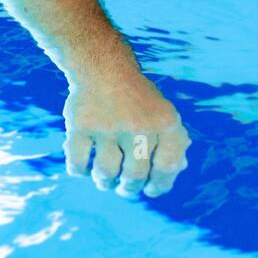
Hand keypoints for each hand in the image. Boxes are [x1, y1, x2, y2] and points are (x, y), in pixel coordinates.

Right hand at [62, 70, 190, 197]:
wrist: (104, 68)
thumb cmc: (139, 99)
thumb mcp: (164, 113)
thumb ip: (175, 140)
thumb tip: (179, 169)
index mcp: (165, 122)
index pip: (167, 167)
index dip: (160, 184)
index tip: (150, 188)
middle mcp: (139, 124)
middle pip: (135, 175)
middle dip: (129, 188)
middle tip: (125, 187)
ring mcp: (108, 125)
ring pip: (106, 173)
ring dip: (105, 182)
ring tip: (106, 178)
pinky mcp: (81, 126)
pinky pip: (78, 164)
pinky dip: (80, 171)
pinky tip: (85, 167)